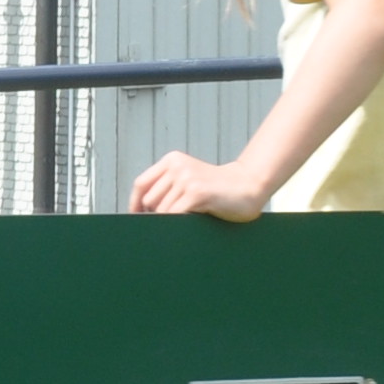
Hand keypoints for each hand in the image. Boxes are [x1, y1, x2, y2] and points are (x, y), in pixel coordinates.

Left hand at [126, 152, 268, 223]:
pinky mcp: (196, 192)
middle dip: (157, 214)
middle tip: (177, 217)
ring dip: (172, 220)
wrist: (248, 186)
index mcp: (172, 160)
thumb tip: (139, 210)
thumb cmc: (216, 189)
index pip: (140, 184)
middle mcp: (177, 166)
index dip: (135, 204)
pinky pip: (174, 215)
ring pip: (161, 211)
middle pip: (148, 200)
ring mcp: (186, 178)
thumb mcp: (187, 179)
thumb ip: (166, 187)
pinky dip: (178, 223)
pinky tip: (193, 220)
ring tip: (192, 215)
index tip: (137, 217)